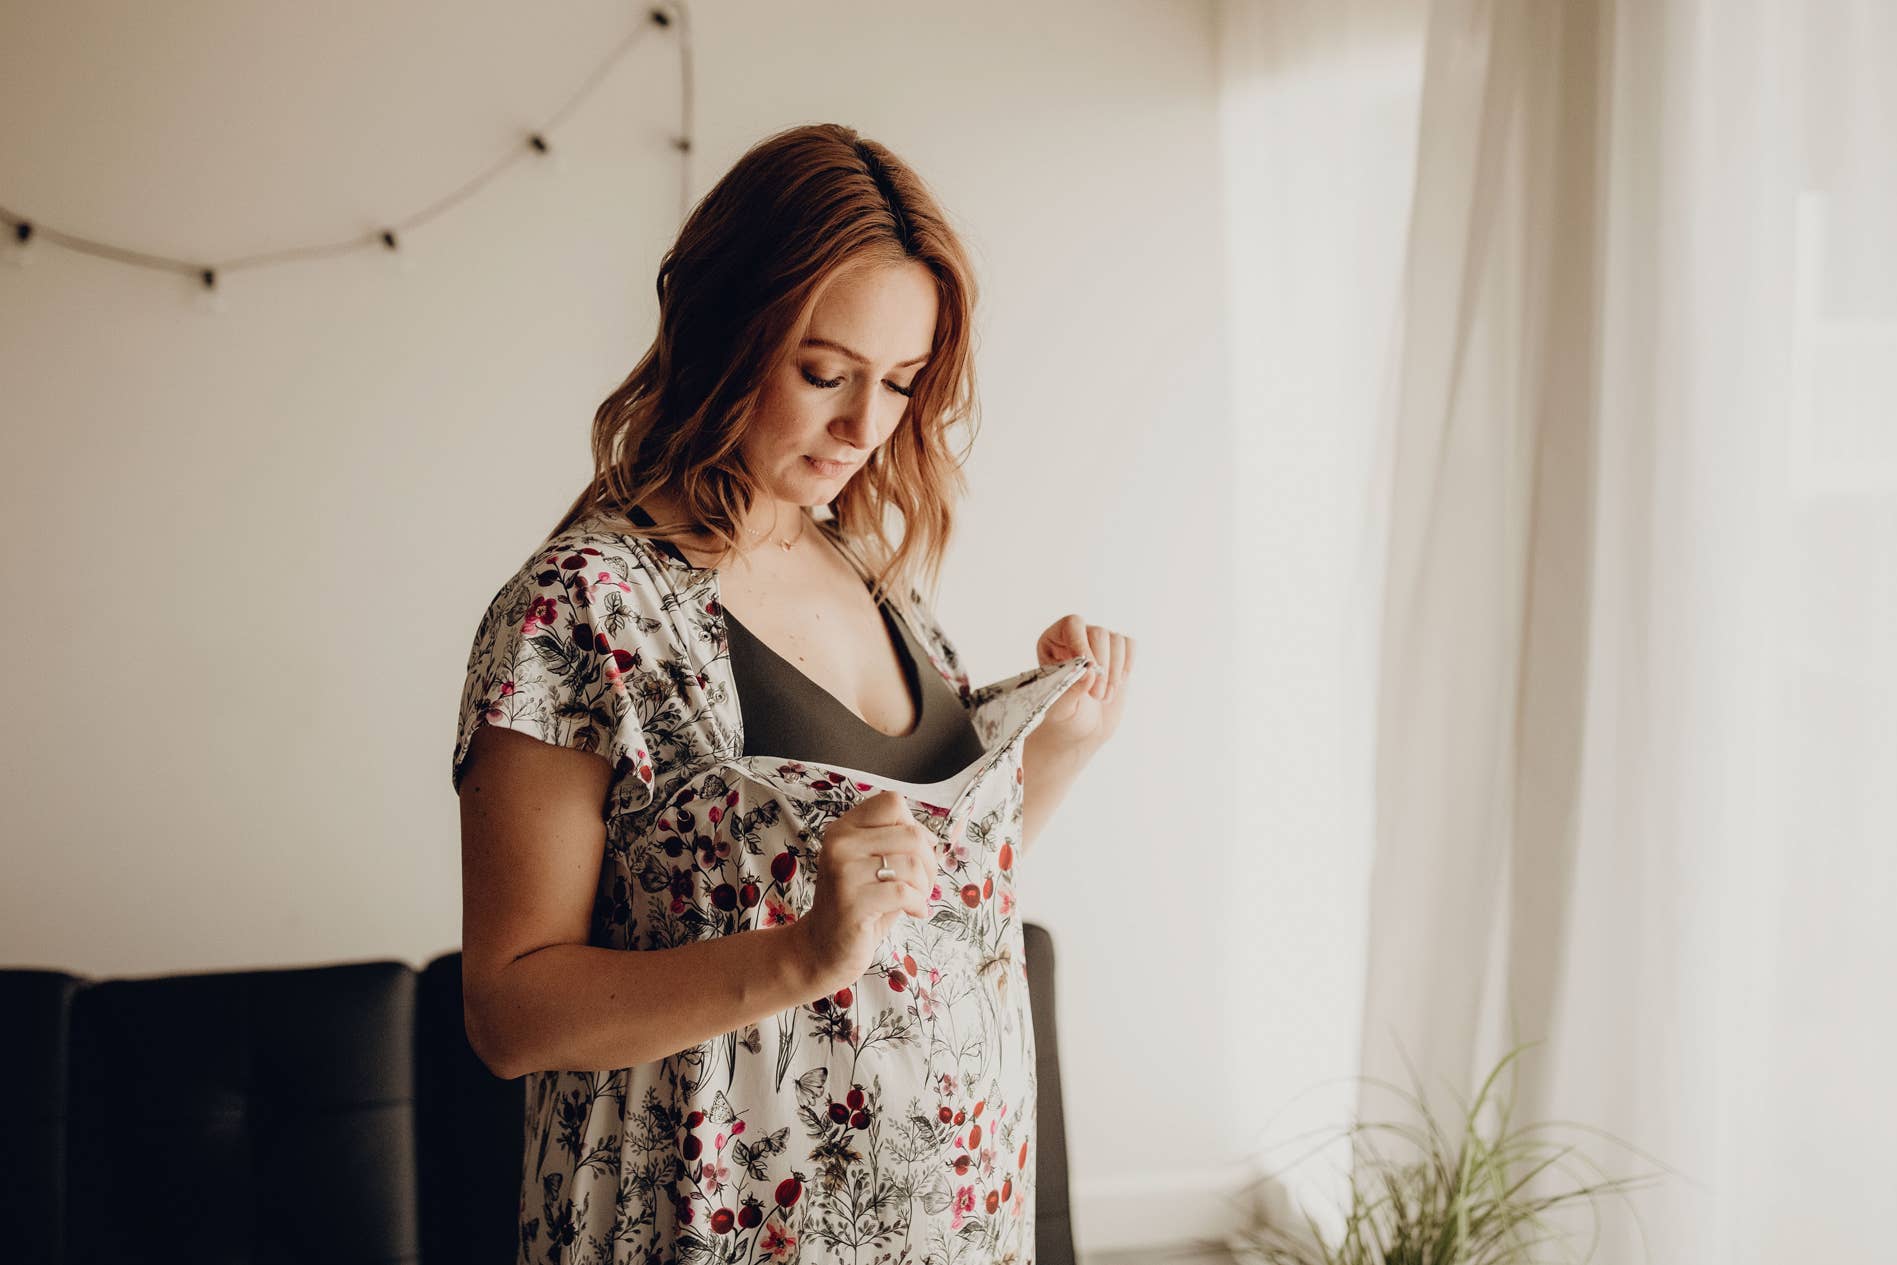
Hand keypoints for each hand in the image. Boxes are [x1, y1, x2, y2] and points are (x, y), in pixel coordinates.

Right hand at [792, 791, 936, 997]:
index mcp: (844, 829)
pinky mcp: (852, 902)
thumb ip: (900, 846)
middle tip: (923, 884)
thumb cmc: (859, 905)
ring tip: (915, 900)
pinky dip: (918, 904)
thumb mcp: (875, 866)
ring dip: (924, 887)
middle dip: (929, 862)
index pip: (892, 802)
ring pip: (911, 864)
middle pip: (911, 834)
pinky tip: (913, 912)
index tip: (915, 852)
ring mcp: (843, 872)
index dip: (915, 826)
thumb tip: (943, 834)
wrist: (822, 948)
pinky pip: (904, 893)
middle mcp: (840, 844)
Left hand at [1033, 615, 1134, 754]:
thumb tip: (1089, 672)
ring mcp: (1098, 644)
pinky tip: (1116, 684)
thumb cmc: (1066, 716)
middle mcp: (1075, 637)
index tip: (1089, 670)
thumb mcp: (1061, 708)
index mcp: (1053, 642)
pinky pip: (1129, 645)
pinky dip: (1126, 666)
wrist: (1083, 728)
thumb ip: (1071, 690)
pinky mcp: (1117, 653)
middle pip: (1098, 633)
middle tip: (1097, 696)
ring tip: (1103, 697)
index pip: (1071, 625)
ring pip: (1116, 640)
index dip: (1082, 643)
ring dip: (1114, 672)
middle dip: (1102, 667)